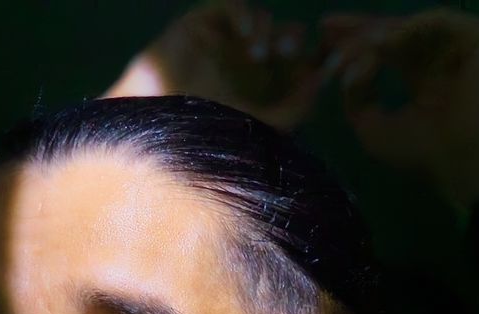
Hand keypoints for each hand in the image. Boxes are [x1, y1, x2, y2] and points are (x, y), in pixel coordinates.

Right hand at [104, 2, 324, 133]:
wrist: (156, 130)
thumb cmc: (204, 135)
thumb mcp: (260, 127)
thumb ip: (296, 107)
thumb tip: (322, 77)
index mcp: (262, 86)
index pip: (297, 60)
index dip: (313, 55)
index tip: (321, 62)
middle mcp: (244, 62)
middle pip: (283, 35)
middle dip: (291, 40)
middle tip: (290, 51)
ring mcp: (223, 42)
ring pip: (261, 19)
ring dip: (265, 31)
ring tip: (257, 55)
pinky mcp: (200, 25)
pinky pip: (232, 5)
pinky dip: (244, 14)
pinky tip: (244, 36)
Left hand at [322, 8, 478, 210]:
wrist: (464, 162)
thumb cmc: (423, 153)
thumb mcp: (373, 126)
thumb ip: (356, 96)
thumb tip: (347, 67)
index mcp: (425, 75)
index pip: (388, 48)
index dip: (356, 39)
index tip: (324, 33)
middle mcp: (444, 55)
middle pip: (397, 31)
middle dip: (359, 29)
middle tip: (327, 28)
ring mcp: (465, 43)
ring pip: (412, 26)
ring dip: (375, 34)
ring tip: (346, 49)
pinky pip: (438, 21)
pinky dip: (406, 29)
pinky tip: (379, 43)